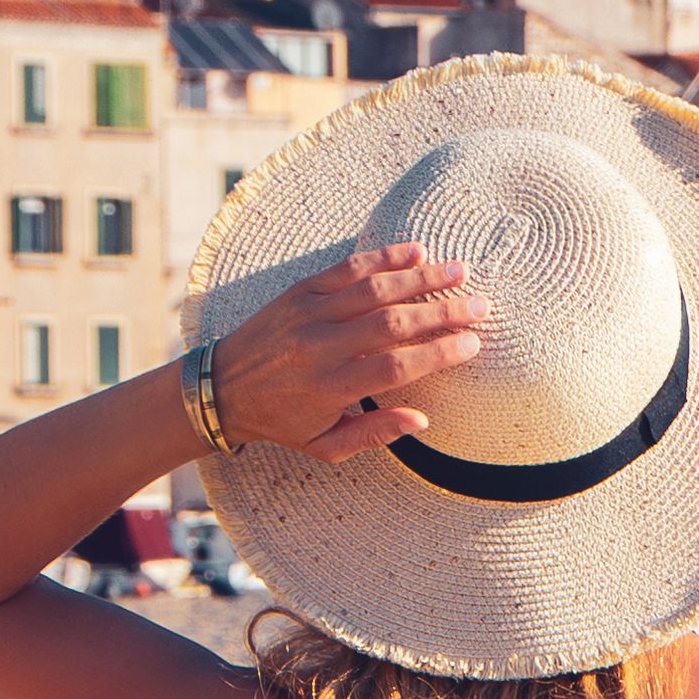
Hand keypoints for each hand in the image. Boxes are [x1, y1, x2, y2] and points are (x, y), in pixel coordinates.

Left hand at [216, 245, 491, 459]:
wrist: (218, 388)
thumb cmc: (280, 421)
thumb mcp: (324, 446)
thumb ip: (374, 434)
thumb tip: (421, 419)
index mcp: (328, 389)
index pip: (393, 367)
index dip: (437, 354)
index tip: (472, 343)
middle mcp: (318, 348)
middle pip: (391, 324)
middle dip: (442, 312)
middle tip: (480, 306)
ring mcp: (307, 314)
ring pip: (373, 290)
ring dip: (421, 278)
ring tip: (459, 271)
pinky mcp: (298, 292)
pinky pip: (346, 269)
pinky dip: (383, 258)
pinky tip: (415, 252)